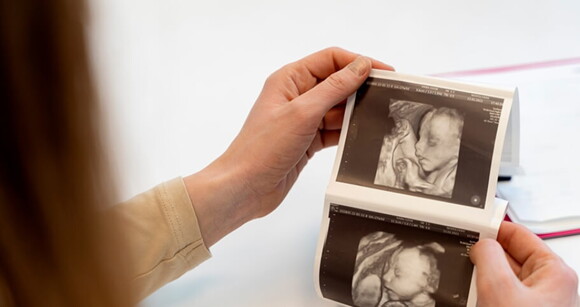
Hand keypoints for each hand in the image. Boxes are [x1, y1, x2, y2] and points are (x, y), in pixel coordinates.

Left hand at [184, 47, 392, 245]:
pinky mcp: (307, 141)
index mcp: (289, 79)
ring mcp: (302, 119)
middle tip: (387, 95)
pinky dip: (347, 132)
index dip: (358, 62)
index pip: (330, 59)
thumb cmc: (262, 149)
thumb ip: (334, 88)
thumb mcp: (302, 113)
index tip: (384, 72)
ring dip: (355, 112)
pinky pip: (334, 130)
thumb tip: (360, 67)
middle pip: (336, 82)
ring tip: (377, 117)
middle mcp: (296, 96)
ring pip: (337, 108)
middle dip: (360, 88)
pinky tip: (361, 135)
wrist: (245, 188)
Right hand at [470, 221, 578, 306]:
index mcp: (555, 272)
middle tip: (468, 260)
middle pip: (510, 256)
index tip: (473, 228)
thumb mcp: (498, 287)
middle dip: (486, 257)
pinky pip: (503, 296)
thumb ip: (487, 255)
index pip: (519, 234)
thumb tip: (480, 245)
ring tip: (476, 289)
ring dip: (485, 279)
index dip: (494, 228)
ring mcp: (538, 302)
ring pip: (504, 278)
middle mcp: (550, 286)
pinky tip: (479, 300)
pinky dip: (488, 294)